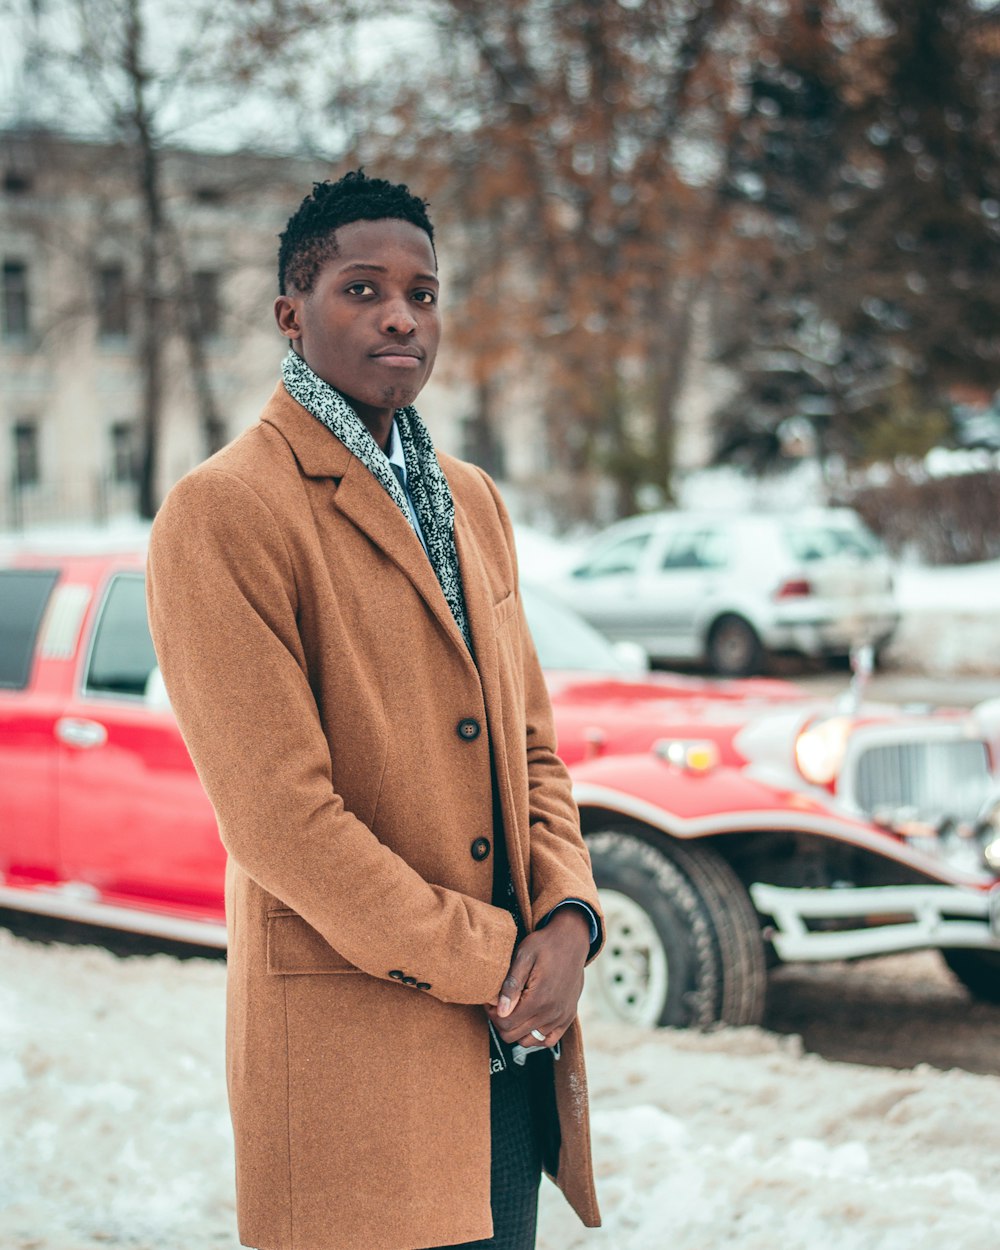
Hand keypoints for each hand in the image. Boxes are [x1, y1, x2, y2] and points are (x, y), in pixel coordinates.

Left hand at [486, 909, 590, 1048]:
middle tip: (500, 1004)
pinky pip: (548, 1040)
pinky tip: (530, 1019)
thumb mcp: (524, 956)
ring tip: (515, 1009)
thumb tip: (500, 1011)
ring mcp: (561, 1017)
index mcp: (539, 999)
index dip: (493, 1014)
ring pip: (529, 1040)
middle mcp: (552, 1013)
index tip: (491, 1001)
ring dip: (517, 1029)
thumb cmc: (545, 945)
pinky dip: (535, 1035)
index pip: (506, 1024)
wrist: (572, 940)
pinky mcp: (568, 1017)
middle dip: (501, 1021)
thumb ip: (511, 985)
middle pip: (514, 1035)